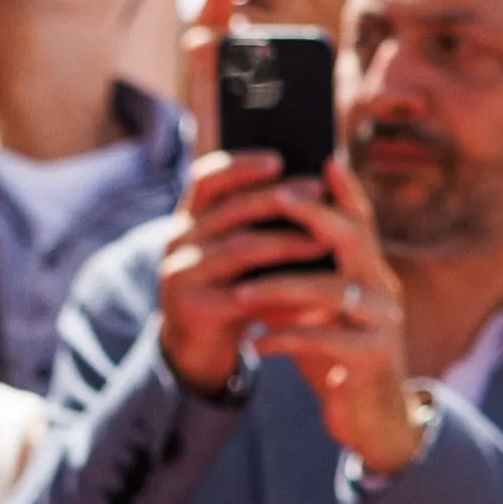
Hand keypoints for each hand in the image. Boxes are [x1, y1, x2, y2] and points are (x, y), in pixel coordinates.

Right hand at [156, 148, 336, 393]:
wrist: (196, 344)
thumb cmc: (229, 286)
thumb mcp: (234, 249)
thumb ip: (255, 221)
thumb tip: (313, 186)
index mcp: (188, 219)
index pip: (205, 179)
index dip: (240, 165)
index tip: (278, 159)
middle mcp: (178, 241)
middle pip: (230, 210)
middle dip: (278, 198)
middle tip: (318, 190)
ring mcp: (181, 275)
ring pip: (240, 249)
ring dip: (287, 241)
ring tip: (324, 239)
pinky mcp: (194, 309)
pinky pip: (243, 294)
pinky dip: (279, 289)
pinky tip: (308, 285)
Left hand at [229, 156, 420, 469]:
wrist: (369, 412)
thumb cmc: (335, 350)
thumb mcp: (316, 307)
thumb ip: (299, 273)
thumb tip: (254, 236)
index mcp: (368, 270)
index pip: (360, 221)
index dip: (346, 190)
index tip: (324, 158)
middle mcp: (382, 287)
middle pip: (355, 240)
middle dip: (315, 217)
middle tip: (275, 199)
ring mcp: (382, 322)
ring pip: (334, 292)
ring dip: (283, 288)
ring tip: (243, 293)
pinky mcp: (372, 357)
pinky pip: (327, 340)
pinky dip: (288, 338)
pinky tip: (257, 343)